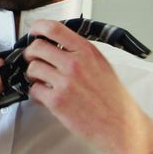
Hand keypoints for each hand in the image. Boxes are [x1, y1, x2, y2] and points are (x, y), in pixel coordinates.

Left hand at [22, 19, 152, 153]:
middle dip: (30, 54)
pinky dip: (36, 94)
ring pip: (32, 68)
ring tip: (41, 81)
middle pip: (37, 47)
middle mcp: (75, 64)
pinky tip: (45, 97)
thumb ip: (81, 53)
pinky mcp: (57, 101)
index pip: (54, 28)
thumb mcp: (102, 65)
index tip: (33, 32)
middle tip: (32, 60)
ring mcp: (65, 82)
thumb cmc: (114, 99)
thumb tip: (58, 44)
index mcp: (87, 51)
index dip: (37, 27)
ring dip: (32, 75)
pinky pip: (34, 90)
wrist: (122, 126)